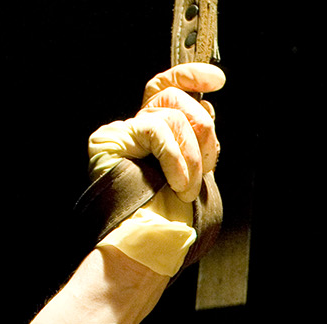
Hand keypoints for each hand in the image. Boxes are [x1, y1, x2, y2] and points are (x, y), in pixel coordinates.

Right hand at [89, 64, 225, 276]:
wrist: (148, 246)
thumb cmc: (172, 219)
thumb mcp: (195, 171)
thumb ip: (198, 139)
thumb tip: (208, 106)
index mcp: (157, 133)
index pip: (169, 88)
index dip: (191, 76)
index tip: (217, 79)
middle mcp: (137, 128)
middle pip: (174, 96)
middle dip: (203, 129)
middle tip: (205, 165)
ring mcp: (122, 133)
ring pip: (171, 113)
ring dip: (191, 154)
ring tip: (187, 186)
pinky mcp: (109, 139)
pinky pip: (156, 129)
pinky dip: (176, 158)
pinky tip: (177, 183)